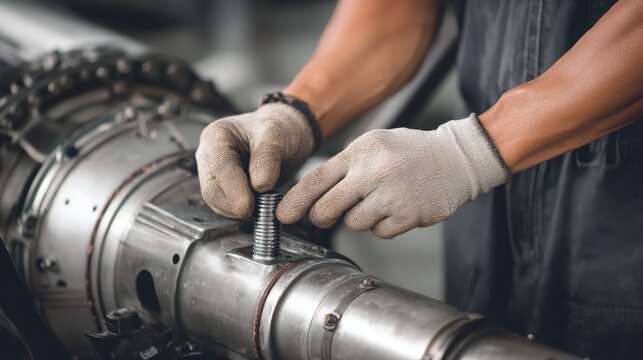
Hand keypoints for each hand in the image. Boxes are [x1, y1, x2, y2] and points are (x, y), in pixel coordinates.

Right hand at [196, 103, 314, 217]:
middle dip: (233, 205)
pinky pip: (227, 207)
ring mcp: (214, 174)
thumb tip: (259, 186)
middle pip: (211, 189)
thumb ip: (267, 158)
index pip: (221, 167)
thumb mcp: (277, 136)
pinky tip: (260, 208)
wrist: (286, 134)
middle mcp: (210, 155)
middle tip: (257, 212)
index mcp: (216, 136)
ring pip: (217, 202)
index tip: (248, 206)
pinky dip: (242, 211)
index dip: (234, 189)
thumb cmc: (279, 129)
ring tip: (264, 206)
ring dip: (238, 210)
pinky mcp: (224, 188)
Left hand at [276, 114, 508, 237]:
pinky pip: (379, 232)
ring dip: (359, 218)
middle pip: (326, 209)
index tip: (282, 215)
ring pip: (353, 223)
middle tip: (326, 214)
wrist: (456, 158)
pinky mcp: (409, 215)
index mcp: (361, 151)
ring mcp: (392, 194)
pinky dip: (383, 226)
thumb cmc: (409, 152)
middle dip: (321, 216)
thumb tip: (310, 195)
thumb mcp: (374, 145)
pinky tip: (396, 209)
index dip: (295, 201)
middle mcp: (373, 171)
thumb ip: (344, 166)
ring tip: (377, 202)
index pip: (316, 179)